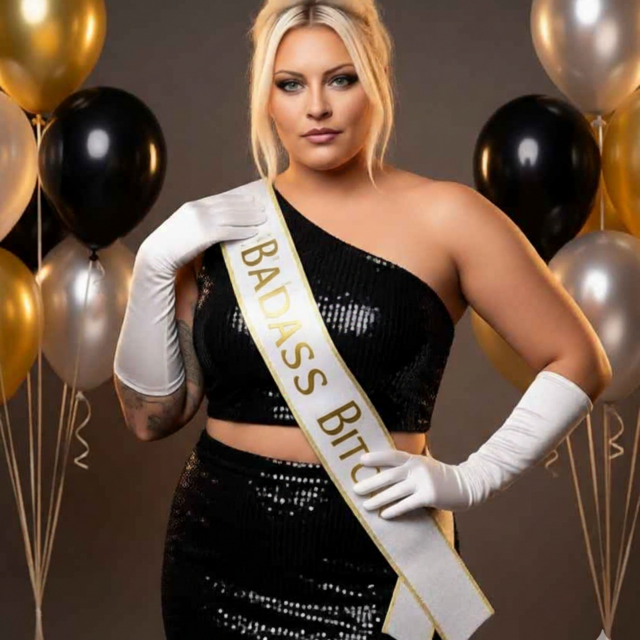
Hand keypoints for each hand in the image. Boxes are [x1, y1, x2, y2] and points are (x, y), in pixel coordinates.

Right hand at [138, 192, 267, 273]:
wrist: (156, 255)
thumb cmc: (171, 247)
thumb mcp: (185, 228)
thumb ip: (199, 224)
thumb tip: (218, 227)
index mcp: (193, 206)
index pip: (221, 199)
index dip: (238, 199)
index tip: (251, 200)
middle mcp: (198, 209)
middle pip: (229, 206)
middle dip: (248, 207)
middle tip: (263, 208)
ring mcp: (201, 220)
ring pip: (232, 216)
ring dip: (250, 218)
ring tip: (263, 220)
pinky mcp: (204, 234)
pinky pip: (229, 231)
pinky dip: (243, 231)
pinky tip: (253, 233)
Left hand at [353, 449, 473, 517]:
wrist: (467, 484)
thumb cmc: (441, 476)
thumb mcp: (425, 465)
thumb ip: (408, 465)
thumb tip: (385, 468)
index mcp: (414, 458)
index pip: (391, 455)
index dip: (376, 457)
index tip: (360, 461)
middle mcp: (417, 468)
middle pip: (389, 475)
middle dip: (370, 483)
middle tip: (355, 489)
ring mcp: (423, 481)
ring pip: (395, 491)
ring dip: (378, 499)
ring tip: (366, 505)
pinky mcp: (429, 496)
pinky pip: (407, 504)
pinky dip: (394, 510)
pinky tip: (384, 515)